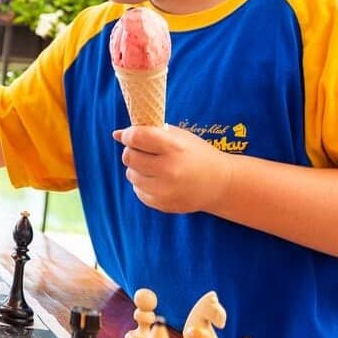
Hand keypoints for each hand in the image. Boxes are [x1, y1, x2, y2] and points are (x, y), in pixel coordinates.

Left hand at [112, 124, 236, 213]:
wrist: (221, 184)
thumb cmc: (197, 154)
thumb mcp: (179, 137)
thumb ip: (148, 132)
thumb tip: (116, 134)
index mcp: (174, 148)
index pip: (137, 137)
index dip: (129, 135)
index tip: (131, 136)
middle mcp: (169, 170)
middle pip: (129, 157)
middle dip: (132, 152)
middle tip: (144, 152)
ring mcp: (166, 190)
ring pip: (131, 175)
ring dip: (137, 169)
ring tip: (155, 167)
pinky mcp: (163, 204)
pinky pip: (138, 191)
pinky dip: (143, 184)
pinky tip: (160, 180)